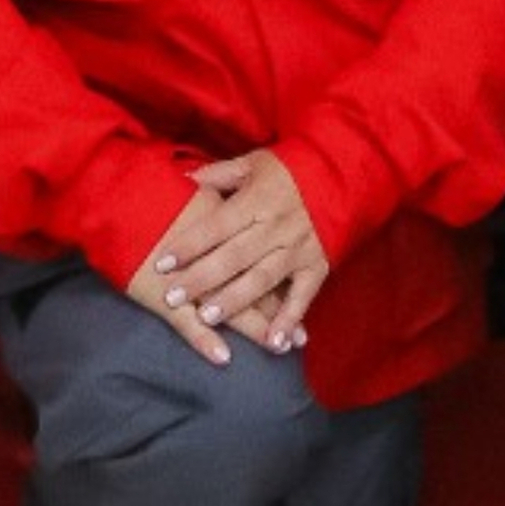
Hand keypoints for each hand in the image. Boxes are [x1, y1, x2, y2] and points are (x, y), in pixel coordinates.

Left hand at [156, 150, 327, 356]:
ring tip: (209, 318)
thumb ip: (219, 174)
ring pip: (262, 278)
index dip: (189, 244)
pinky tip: (273, 343)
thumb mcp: (254, 163)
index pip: (216, 225)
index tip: (161, 262)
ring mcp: (298, 248)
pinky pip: (303, 296)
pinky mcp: (317, 265)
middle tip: (172, 297)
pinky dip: (290, 320)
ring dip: (235, 300)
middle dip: (201, 278)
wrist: (342, 175)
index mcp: (257, 200)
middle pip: (233, 256)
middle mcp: (277, 226)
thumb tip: (182, 177)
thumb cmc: (290, 169)